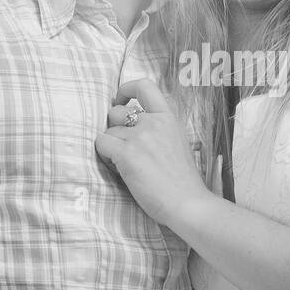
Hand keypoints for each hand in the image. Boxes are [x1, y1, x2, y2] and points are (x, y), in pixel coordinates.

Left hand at [95, 78, 212, 229]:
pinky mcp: (126, 154)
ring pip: (108, 132)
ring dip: (111, 148)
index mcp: (168, 118)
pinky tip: (120, 169)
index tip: (121, 101)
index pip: (144, 86)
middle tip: (124, 148)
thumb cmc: (182, 181)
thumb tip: (133, 125)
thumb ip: (158, 129)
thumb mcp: (176, 142)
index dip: (126, 89)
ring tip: (126, 165)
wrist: (187, 203)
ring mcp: (140, 137)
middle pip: (117, 113)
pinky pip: (102, 144)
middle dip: (114, 129)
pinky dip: (105, 156)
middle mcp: (153, 122)